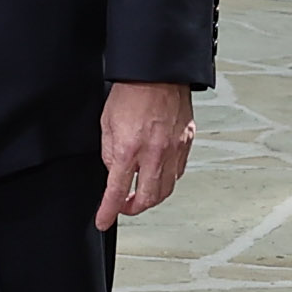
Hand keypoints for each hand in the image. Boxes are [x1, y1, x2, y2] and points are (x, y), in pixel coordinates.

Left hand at [93, 79, 194, 230]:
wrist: (158, 71)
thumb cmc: (131, 91)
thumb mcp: (107, 123)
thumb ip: (110, 152)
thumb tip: (115, 172)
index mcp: (130, 148)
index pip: (117, 191)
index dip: (109, 211)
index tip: (103, 220)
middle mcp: (155, 153)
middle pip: (148, 198)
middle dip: (134, 209)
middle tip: (124, 206)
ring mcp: (174, 149)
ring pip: (166, 189)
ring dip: (152, 197)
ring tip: (141, 193)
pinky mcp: (187, 141)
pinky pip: (178, 171)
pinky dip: (167, 179)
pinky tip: (158, 174)